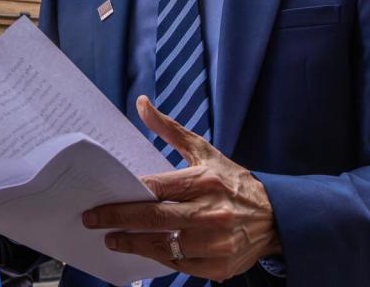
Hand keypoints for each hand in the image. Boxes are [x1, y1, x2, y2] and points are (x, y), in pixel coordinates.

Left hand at [82, 96, 281, 281]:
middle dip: (119, 220)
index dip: (126, 194)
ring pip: (165, 246)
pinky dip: (159, 258)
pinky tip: (143, 251)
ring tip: (113, 240)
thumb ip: (170, 130)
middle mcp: (212, 212)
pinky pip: (180, 264)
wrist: (275, 217)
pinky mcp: (220, 266)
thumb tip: (142, 103)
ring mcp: (217, 242)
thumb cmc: (233, 181)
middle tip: (93, 221)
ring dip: (134, 244)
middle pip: (156, 218)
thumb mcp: (204, 151)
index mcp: (206, 181)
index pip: (158, 188)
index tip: (101, 200)